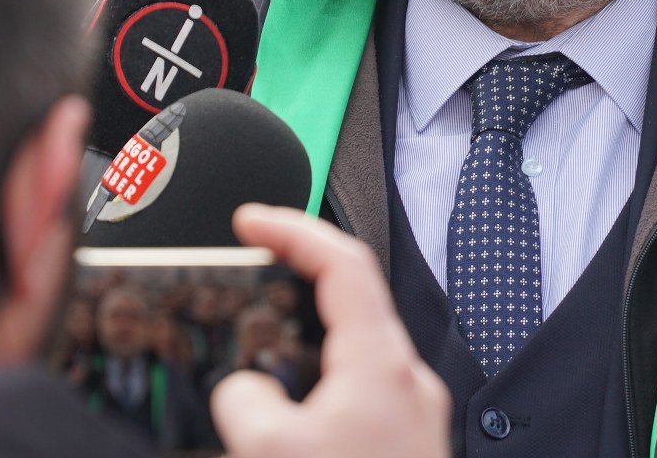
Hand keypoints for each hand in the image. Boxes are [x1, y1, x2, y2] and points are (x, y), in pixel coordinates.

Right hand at [210, 206, 449, 457]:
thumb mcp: (270, 451)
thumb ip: (244, 399)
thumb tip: (245, 389)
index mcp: (381, 365)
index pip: (343, 264)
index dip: (295, 230)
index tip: (252, 221)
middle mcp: (407, 381)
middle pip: (351, 302)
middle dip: (298, 281)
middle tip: (253, 272)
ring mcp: (412, 412)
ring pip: (354, 352)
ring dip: (308, 341)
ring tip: (262, 348)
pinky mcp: (406, 441)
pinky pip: (359, 393)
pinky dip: (321, 384)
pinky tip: (293, 410)